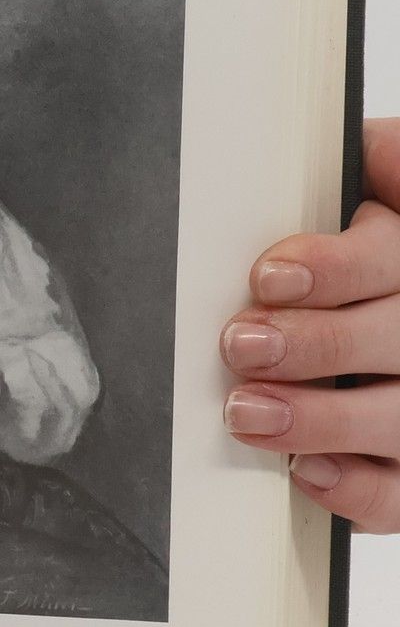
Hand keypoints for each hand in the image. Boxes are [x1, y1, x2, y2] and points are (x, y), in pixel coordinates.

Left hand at [221, 117, 399, 529]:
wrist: (377, 299)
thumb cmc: (372, 232)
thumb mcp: (375, 183)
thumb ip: (369, 163)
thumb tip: (319, 137)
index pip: (396, 258)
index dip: (337, 268)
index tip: (270, 275)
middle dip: (317, 345)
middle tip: (241, 344)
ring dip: (322, 419)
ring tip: (247, 412)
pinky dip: (358, 490)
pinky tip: (307, 472)